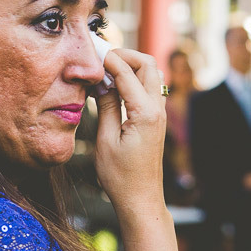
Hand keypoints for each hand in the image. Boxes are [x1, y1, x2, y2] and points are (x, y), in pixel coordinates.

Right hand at [94, 49, 166, 218]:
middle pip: (148, 64)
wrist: (140, 199)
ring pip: (151, 74)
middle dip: (126, 55)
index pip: (127, 72)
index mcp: (144, 113)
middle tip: (101, 57)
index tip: (91, 51)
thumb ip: (106, 106)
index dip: (108, 58)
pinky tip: (113, 87)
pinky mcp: (156, 119)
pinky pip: (149, 88)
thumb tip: (101, 81)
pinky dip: (134, 79)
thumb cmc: (120, 176)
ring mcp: (159, 113)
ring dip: (131, 66)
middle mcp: (157, 109)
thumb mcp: (106, 140)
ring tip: (105, 70)